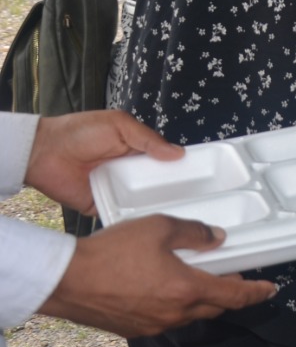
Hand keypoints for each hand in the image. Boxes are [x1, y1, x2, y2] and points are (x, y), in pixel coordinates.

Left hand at [27, 110, 181, 212]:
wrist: (42, 152)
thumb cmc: (78, 132)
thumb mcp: (119, 125)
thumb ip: (148, 139)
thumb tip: (178, 153)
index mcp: (135, 150)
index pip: (163, 161)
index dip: (180, 167)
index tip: (202, 176)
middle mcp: (128, 171)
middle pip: (156, 184)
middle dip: (171, 190)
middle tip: (195, 199)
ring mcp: (115, 189)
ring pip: (142, 200)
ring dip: (154, 204)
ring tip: (179, 214)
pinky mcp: (100, 205)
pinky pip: (120, 213)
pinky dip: (132, 217)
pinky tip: (150, 221)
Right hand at [38, 215, 277, 336]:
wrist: (65, 280)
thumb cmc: (111, 252)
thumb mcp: (159, 228)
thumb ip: (193, 233)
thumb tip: (216, 239)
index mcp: (186, 290)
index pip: (234, 296)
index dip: (255, 293)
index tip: (270, 291)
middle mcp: (174, 314)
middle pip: (215, 307)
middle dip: (229, 295)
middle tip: (235, 278)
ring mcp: (153, 326)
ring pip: (190, 315)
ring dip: (201, 300)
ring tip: (199, 280)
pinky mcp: (134, 330)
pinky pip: (166, 319)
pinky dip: (175, 306)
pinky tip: (166, 290)